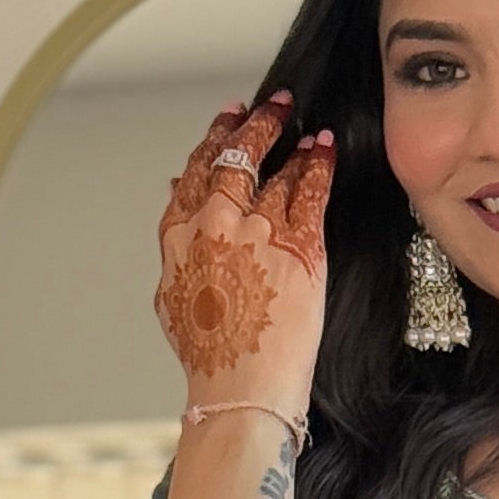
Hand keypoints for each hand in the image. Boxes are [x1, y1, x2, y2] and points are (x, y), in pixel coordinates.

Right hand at [154, 92, 333, 410]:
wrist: (241, 393)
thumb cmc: (211, 359)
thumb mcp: (173, 298)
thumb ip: (176, 244)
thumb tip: (176, 197)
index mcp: (179, 236)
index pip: (196, 172)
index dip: (215, 140)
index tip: (228, 119)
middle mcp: (215, 224)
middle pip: (235, 158)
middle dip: (256, 125)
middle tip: (275, 104)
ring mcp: (257, 233)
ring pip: (275, 172)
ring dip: (292, 143)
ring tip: (306, 126)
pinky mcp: (299, 247)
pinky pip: (311, 192)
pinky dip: (319, 165)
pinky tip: (325, 150)